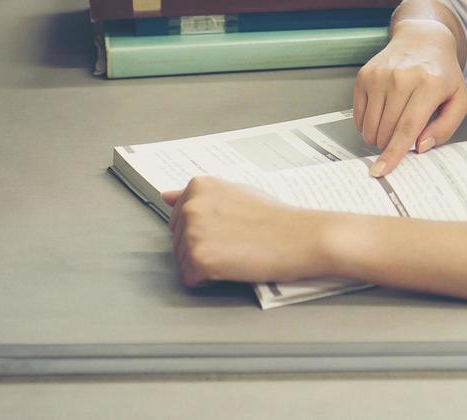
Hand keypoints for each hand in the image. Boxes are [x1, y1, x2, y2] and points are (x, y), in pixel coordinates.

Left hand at [161, 177, 330, 286]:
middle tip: (234, 243)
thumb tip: (166, 196)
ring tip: (235, 253)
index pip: (179, 218)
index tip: (226, 230)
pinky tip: (231, 267)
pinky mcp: (198, 258)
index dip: (204, 231)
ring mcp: (193, 232)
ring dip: (205, 265)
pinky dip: (208, 281)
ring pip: (182, 262)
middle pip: (178, 241)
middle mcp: (191, 205)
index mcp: (199, 186)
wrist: (300, 237)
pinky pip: (191, 279)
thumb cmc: (274, 218)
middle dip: (202, 248)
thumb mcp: (234, 194)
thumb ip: (198, 196)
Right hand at [353, 19, 466, 177]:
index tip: (382, 170)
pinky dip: (368, 125)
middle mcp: (401, 78)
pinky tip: (382, 115)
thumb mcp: (458, 100)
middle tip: (402, 137)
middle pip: (386, 130)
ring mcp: (379, 76)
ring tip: (393, 125)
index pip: (407, 128)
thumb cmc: (442, 73)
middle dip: (391, 145)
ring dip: (379, 137)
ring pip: (370, 126)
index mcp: (428, 85)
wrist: (422, 40)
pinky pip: (359, 115)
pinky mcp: (364, 76)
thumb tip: (420, 146)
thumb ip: (445, 127)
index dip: (394, 153)